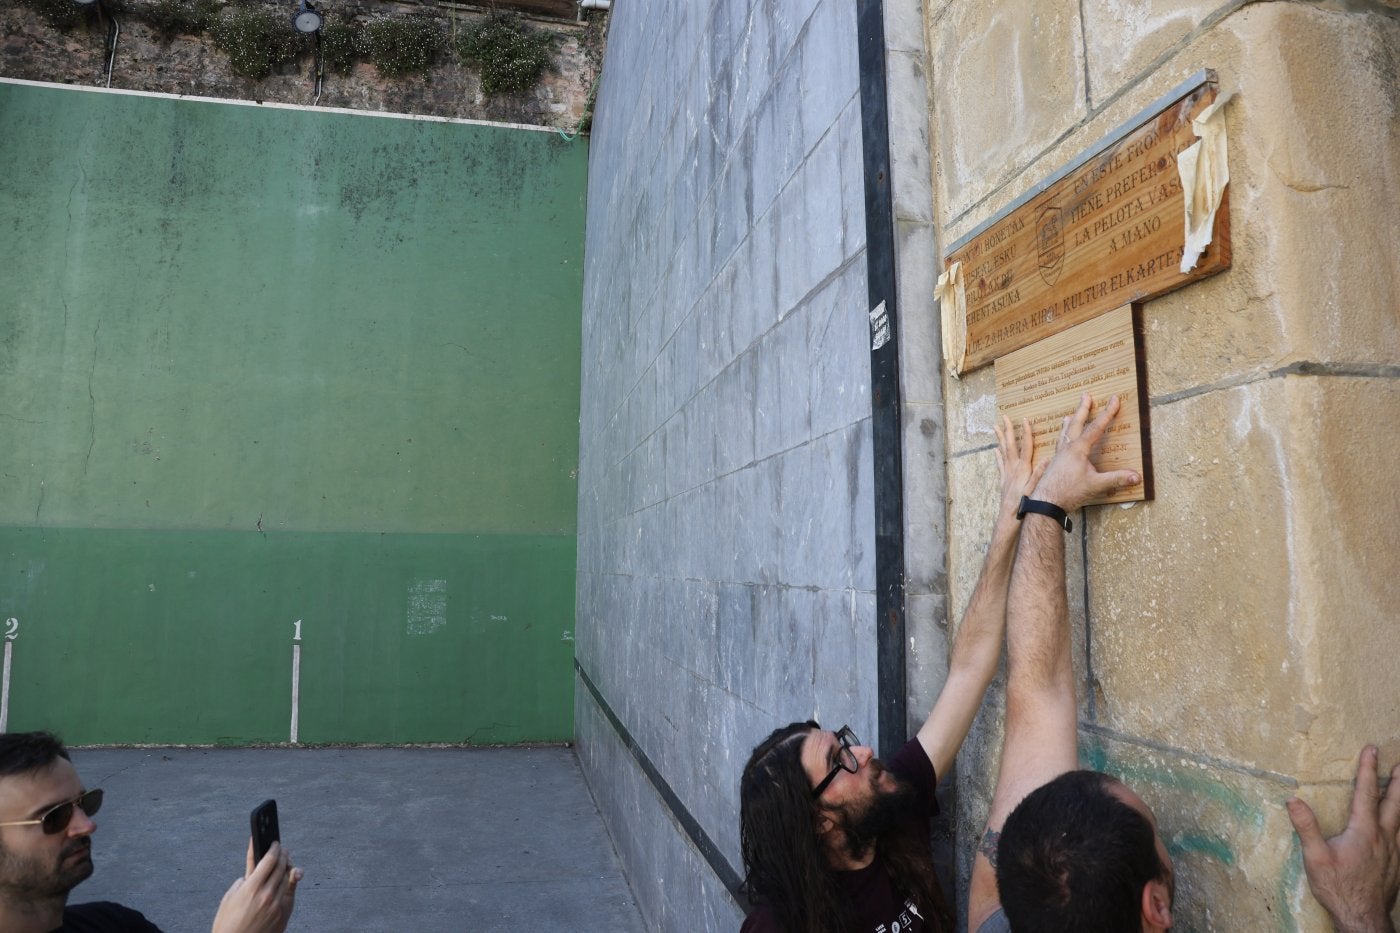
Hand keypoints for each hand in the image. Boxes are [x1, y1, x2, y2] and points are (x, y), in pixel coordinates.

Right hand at [211, 840, 301, 932]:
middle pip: (281, 866)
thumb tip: (254, 872)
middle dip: (282, 854)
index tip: (275, 843)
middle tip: (282, 849)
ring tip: (284, 861)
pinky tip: (292, 873)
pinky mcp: (283, 914)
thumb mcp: (229, 898)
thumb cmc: (228, 923)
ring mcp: (277, 904)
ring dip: (287, 866)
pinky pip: (290, 892)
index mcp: (251, 888)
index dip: (274, 848)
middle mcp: (266, 894)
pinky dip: (291, 881)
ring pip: (287, 877)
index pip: (269, 860)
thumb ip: (243, 881)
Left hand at [994, 416, 1045, 523]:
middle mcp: (1013, 467)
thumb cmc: (1025, 504)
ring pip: (1003, 451)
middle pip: (1010, 444)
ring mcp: (1006, 473)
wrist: (1009, 516)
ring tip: (996, 427)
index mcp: (1023, 468)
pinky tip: (995, 449)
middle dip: (1008, 430)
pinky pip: (999, 463)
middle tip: (1004, 417)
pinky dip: (997, 455)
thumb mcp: (1035, 489)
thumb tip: (1047, 458)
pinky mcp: (1003, 479)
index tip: (1025, 419)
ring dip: (1000, 438)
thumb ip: (1040, 474)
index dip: (1026, 432)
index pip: (1025, 446)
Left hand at [1031, 394, 1139, 511]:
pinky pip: (1058, 446)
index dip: (1107, 413)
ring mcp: (1058, 456)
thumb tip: (1137, 476)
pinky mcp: (1053, 465)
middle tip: (1085, 395)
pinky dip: (1061, 439)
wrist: (1045, 503)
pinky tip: (1061, 445)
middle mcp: (1066, 448)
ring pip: (1064, 434)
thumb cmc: (1068, 492)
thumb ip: (1116, 479)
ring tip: (1068, 416)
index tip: (1114, 399)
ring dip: (1069, 423)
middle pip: (1075, 424)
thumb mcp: (1096, 485)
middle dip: (1083, 409)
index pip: (1096, 427)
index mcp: (1078, 449)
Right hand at [1288, 745, 1399, 932]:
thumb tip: (1293, 800)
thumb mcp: (1316, 858)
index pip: (1366, 793)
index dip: (1368, 769)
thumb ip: (1306, 827)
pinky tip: (1399, 826)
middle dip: (1397, 781)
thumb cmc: (1338, 887)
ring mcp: (1395, 852)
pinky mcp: (1398, 864)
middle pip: (1395, 803)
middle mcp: (1384, 837)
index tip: (1371, 749)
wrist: (1363, 917)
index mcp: (1364, 831)